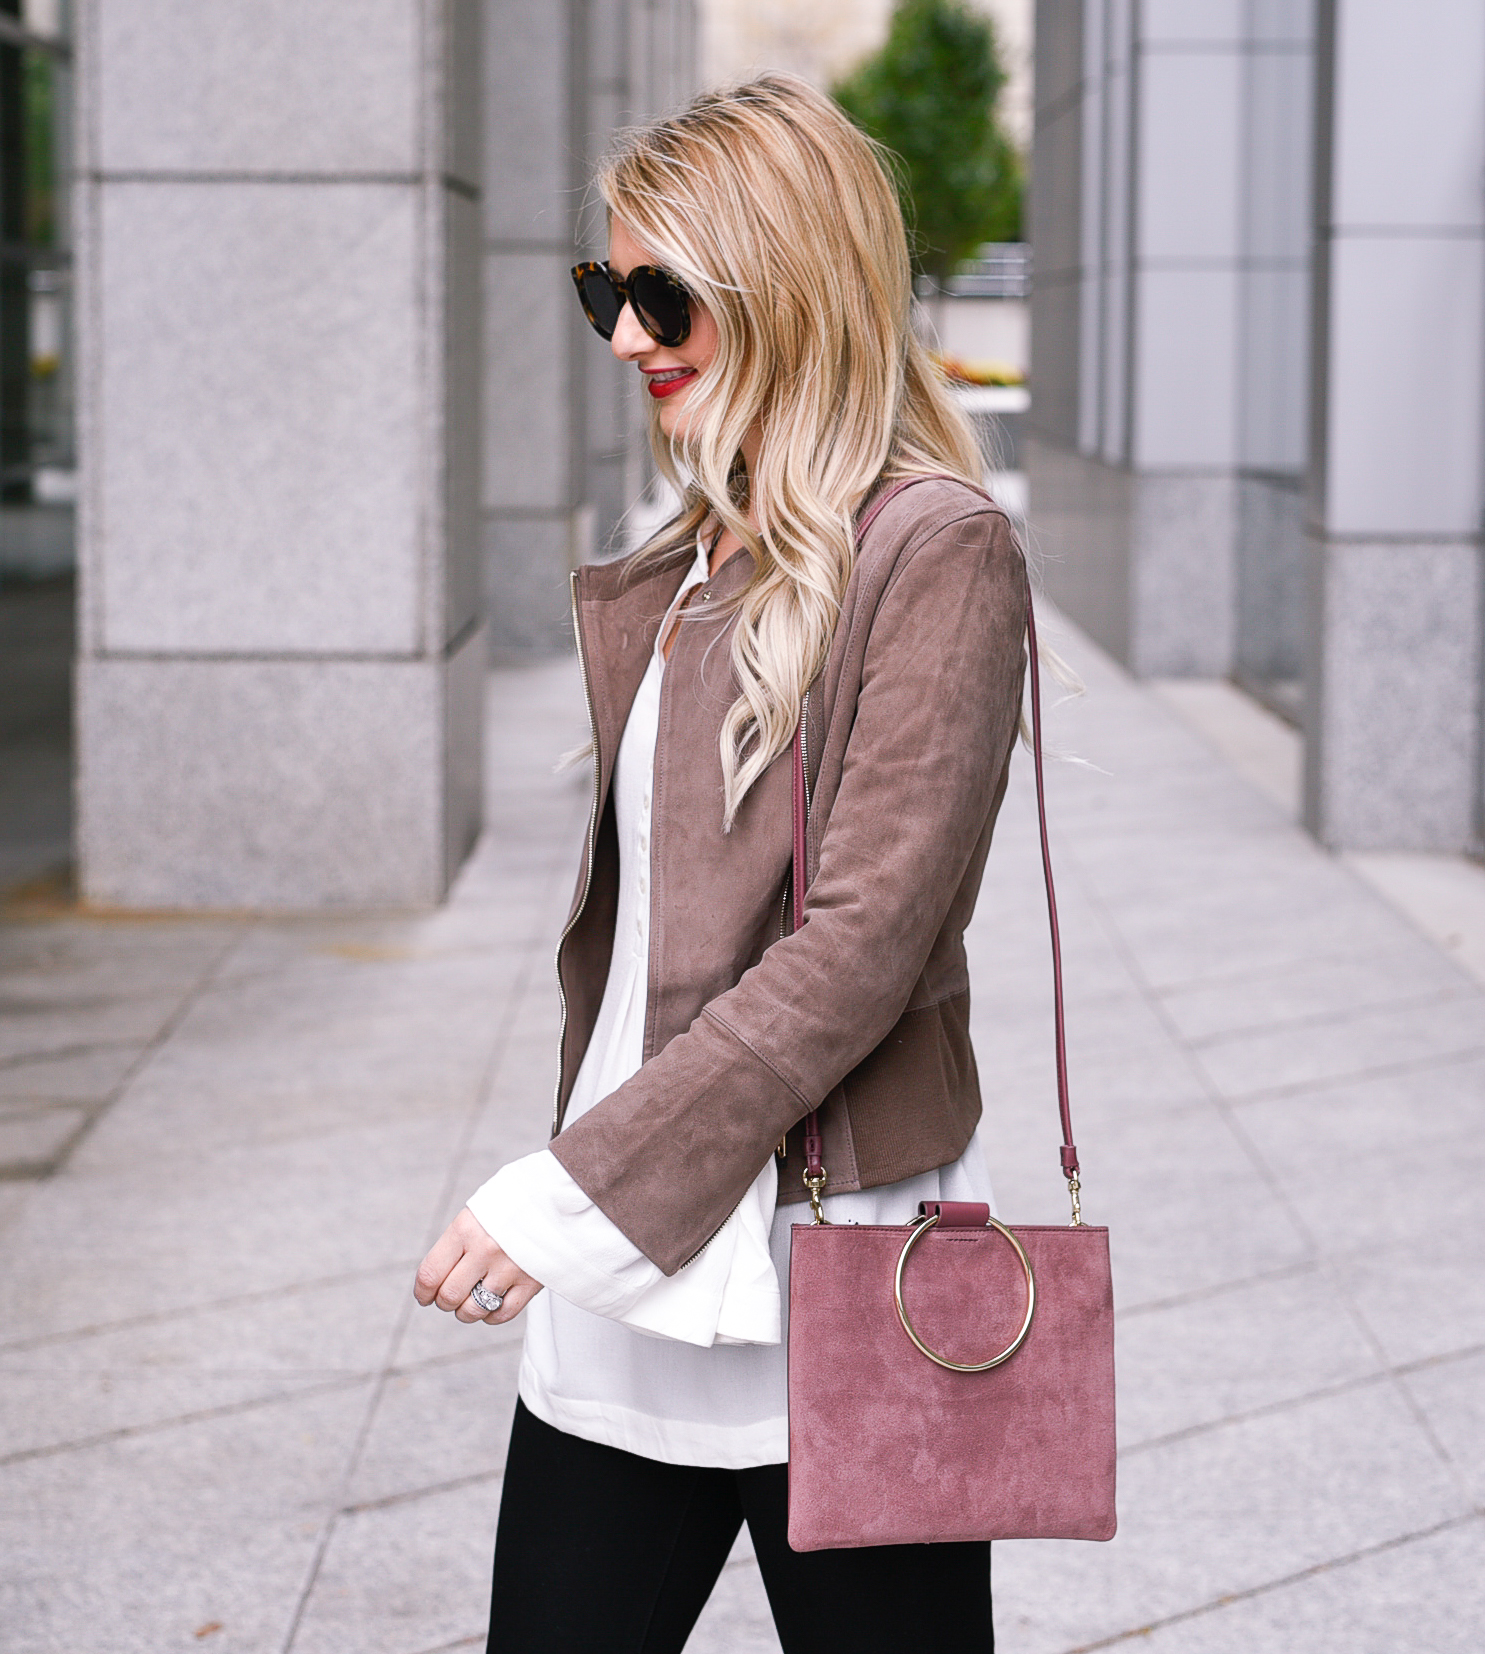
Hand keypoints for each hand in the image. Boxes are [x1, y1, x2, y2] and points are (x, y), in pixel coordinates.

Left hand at [413, 1207, 543, 1325]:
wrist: (556, 1196)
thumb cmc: (511, 1203)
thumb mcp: (477, 1211)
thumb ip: (457, 1242)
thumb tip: (435, 1280)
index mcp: (465, 1229)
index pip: (430, 1274)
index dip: (422, 1292)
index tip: (424, 1297)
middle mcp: (485, 1250)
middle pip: (449, 1296)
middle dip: (445, 1302)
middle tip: (449, 1298)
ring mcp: (509, 1268)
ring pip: (474, 1310)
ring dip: (467, 1312)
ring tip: (470, 1302)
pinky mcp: (531, 1281)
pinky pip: (503, 1314)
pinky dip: (492, 1316)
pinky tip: (491, 1306)